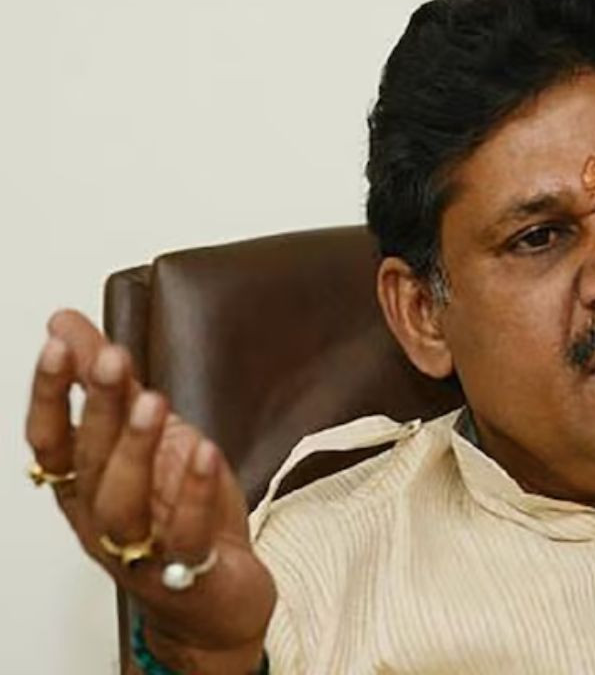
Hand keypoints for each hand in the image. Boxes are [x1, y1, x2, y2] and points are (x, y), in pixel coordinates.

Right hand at [25, 310, 274, 671]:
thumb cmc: (178, 513)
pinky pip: (182, 533)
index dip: (51, 394)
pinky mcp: (183, 571)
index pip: (51, 439)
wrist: (219, 597)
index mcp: (84, 486)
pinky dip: (193, 492)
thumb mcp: (147, 436)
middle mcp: (100, 519)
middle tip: (115, 360)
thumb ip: (108, 383)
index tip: (60, 344)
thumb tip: (66, 321)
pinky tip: (205, 451)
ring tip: (156, 401)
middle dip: (100, 407)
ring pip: (121, 501)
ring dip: (135, 448)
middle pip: (89, 460)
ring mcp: (139, 549)